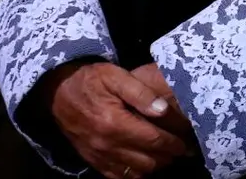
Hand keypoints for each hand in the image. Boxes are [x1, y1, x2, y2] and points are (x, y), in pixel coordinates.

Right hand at [45, 61, 193, 177]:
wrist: (58, 93)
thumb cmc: (91, 80)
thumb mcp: (115, 76)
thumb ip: (141, 93)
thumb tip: (163, 110)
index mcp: (114, 123)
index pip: (153, 140)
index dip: (174, 143)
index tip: (187, 143)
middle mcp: (106, 144)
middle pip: (148, 160)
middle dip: (168, 156)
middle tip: (182, 149)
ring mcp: (98, 155)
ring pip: (135, 172)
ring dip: (154, 166)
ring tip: (167, 155)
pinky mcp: (92, 160)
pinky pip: (118, 176)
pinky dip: (135, 174)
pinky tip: (145, 164)